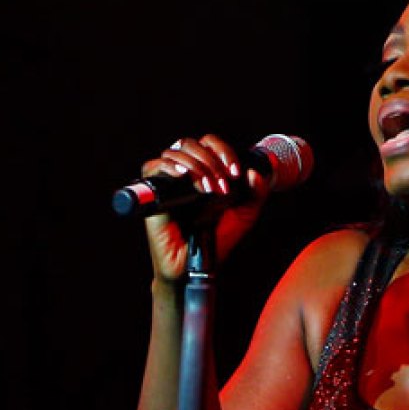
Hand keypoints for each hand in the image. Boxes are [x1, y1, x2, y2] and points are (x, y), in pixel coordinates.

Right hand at [139, 133, 272, 282]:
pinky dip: (169, 166)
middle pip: (191, 144)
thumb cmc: (217, 241)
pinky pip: (153, 167)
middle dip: (211, 161)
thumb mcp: (244, 215)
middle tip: (222, 187)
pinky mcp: (153, 194)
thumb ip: (255, 193)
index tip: (235, 173)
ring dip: (196, 165)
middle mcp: (185, 174)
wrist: (197, 265)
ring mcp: (168, 183)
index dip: (223, 151)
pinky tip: (183, 176)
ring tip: (208, 190)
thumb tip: (252, 172)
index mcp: (204, 173)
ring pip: (174, 152)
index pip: (209, 144)